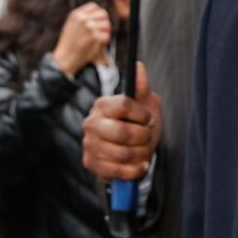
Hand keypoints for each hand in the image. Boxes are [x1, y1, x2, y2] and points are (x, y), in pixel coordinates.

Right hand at [52, 3, 110, 75]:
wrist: (65, 58)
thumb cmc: (69, 43)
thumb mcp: (72, 25)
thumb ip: (83, 17)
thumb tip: (99, 12)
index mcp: (76, 14)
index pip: (94, 6)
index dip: (97, 14)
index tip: (96, 22)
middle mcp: (83, 19)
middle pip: (103, 14)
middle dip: (103, 23)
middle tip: (99, 32)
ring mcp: (89, 27)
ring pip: (107, 25)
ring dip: (105, 33)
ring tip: (97, 39)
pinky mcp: (94, 37)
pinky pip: (107, 36)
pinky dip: (104, 42)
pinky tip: (97, 45)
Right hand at [82, 62, 161, 181]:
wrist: (132, 150)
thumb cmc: (138, 124)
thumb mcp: (144, 104)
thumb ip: (141, 86)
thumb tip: (138, 66)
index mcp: (103, 104)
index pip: (124, 105)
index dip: (142, 115)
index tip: (147, 119)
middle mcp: (91, 123)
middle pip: (122, 132)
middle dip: (142, 137)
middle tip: (147, 136)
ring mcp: (89, 144)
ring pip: (123, 153)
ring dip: (141, 154)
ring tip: (143, 150)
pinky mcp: (91, 163)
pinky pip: (117, 171)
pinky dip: (134, 170)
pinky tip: (139, 164)